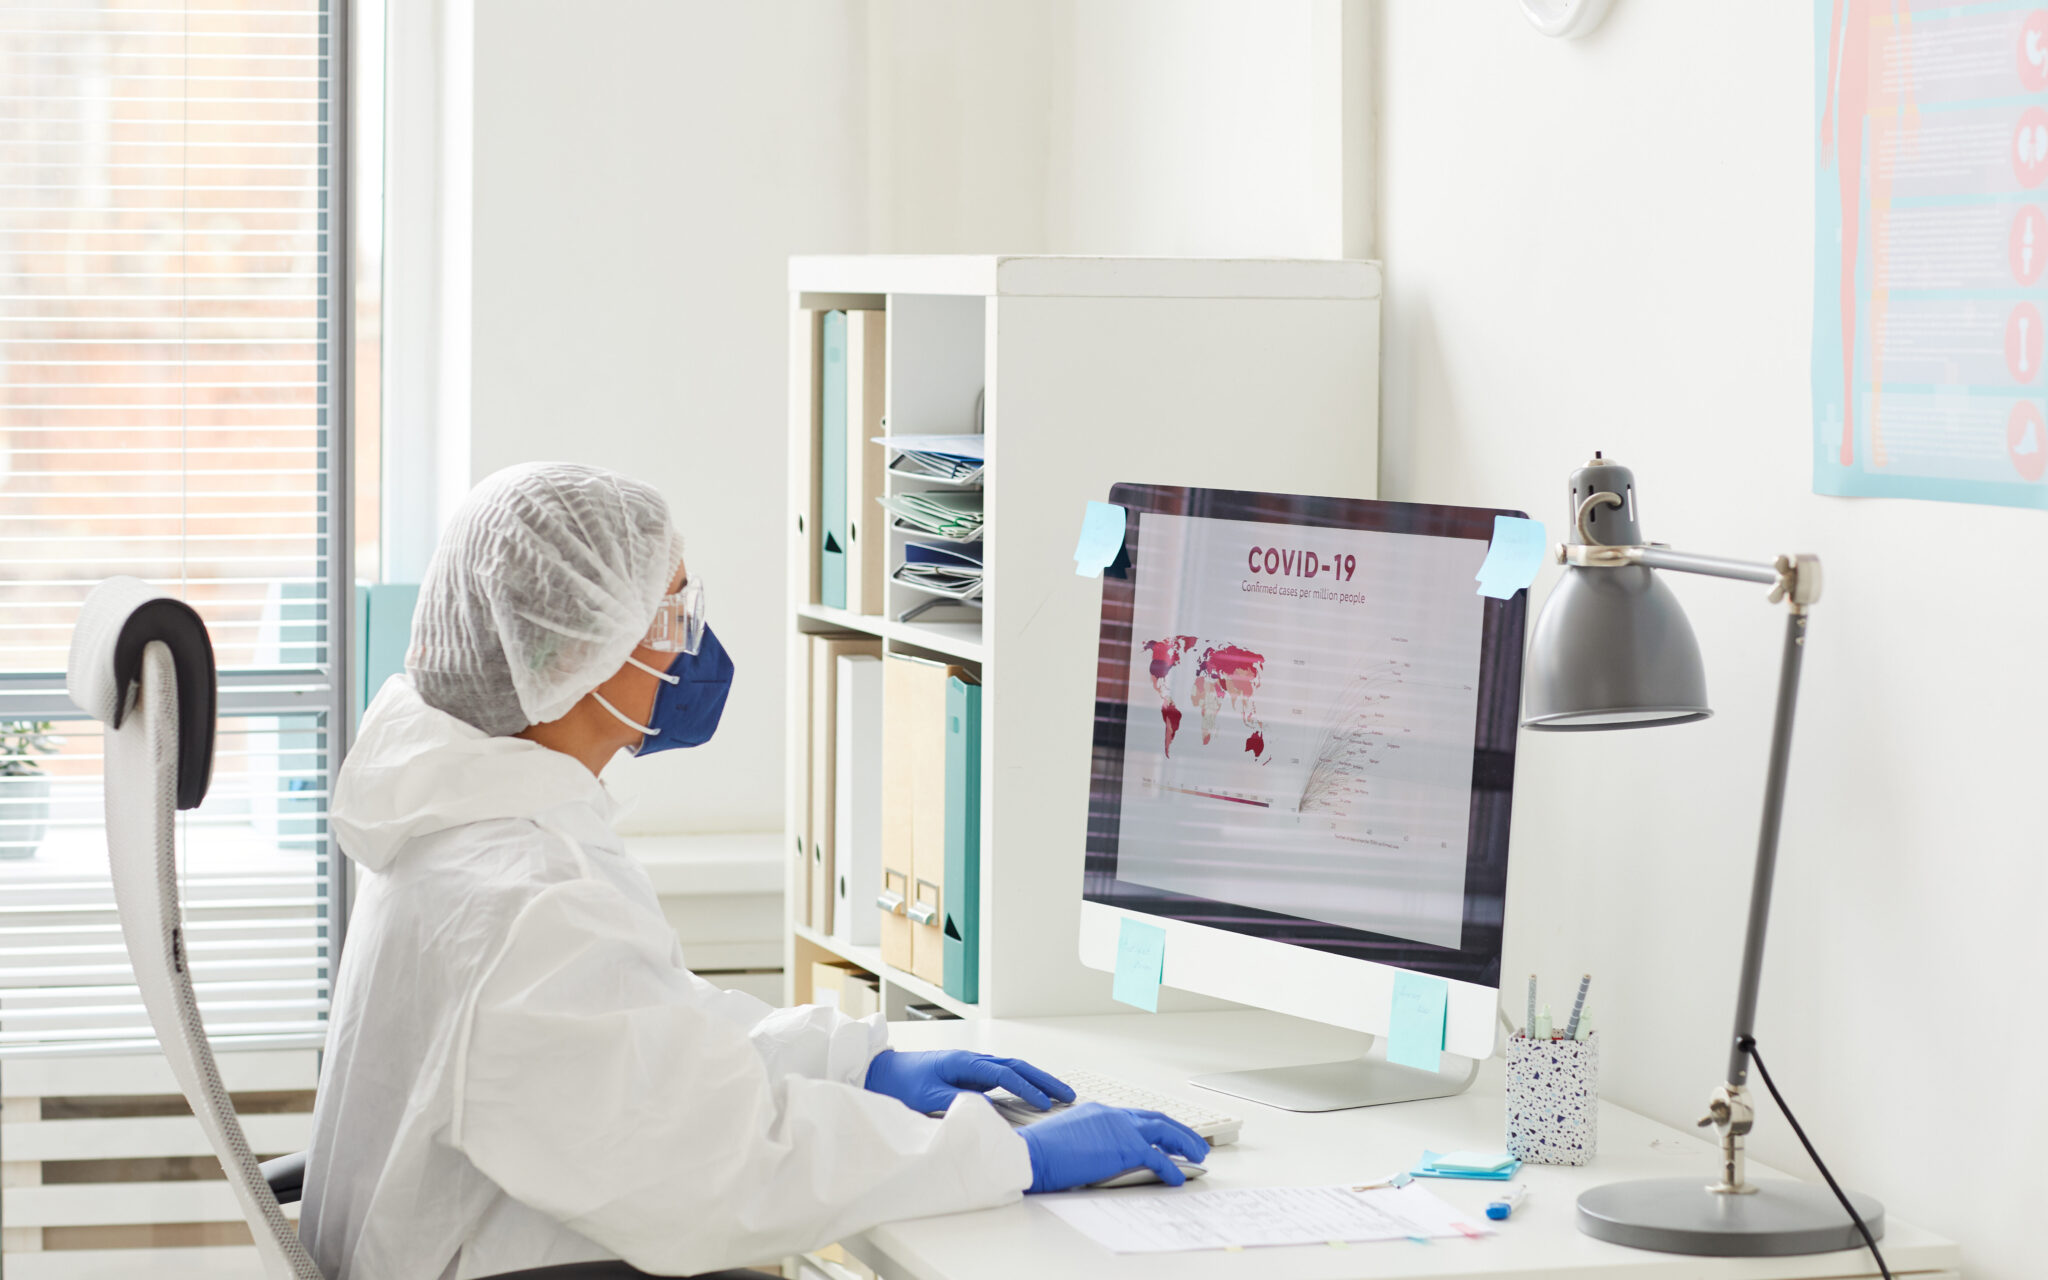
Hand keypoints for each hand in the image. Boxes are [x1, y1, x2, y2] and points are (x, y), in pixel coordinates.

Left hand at [862, 1049, 1076, 1114]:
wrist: (885, 1072)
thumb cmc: (903, 1083)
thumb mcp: (925, 1097)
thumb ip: (954, 1102)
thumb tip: (983, 1109)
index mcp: (965, 1063)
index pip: (1005, 1074)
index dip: (1027, 1089)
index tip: (1045, 1104)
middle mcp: (973, 1061)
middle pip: (1017, 1066)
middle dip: (1045, 1079)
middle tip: (1069, 1094)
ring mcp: (973, 1066)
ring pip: (1014, 1069)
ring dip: (1038, 1079)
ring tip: (1060, 1093)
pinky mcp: (971, 1074)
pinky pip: (1005, 1075)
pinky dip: (1024, 1081)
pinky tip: (1034, 1092)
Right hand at [1018, 1102, 1208, 1192]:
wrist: (1032, 1154)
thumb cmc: (1041, 1152)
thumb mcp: (1071, 1138)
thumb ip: (1092, 1141)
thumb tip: (1103, 1156)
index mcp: (1100, 1112)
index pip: (1137, 1117)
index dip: (1157, 1126)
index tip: (1169, 1136)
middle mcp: (1114, 1115)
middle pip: (1157, 1119)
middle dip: (1179, 1131)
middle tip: (1195, 1143)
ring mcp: (1121, 1129)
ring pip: (1164, 1132)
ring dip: (1185, 1143)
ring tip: (1198, 1155)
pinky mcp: (1125, 1148)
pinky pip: (1158, 1158)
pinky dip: (1172, 1168)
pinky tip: (1179, 1178)